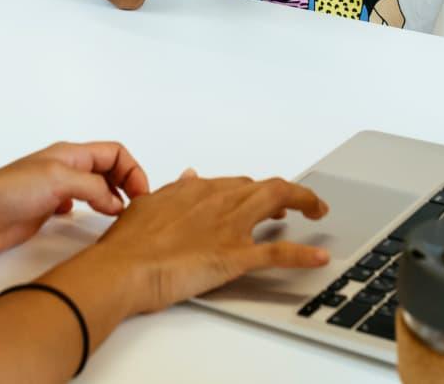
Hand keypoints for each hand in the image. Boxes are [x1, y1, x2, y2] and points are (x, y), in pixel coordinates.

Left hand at [0, 141, 149, 257]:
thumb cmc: (6, 193)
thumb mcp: (57, 181)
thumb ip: (92, 187)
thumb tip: (118, 201)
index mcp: (70, 155)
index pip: (114, 153)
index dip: (133, 171)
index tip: (141, 197)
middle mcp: (65, 169)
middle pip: (108, 168)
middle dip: (127, 182)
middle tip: (138, 208)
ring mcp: (54, 190)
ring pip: (94, 187)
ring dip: (111, 196)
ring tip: (122, 216)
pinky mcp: (44, 211)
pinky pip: (78, 205)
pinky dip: (91, 210)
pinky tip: (90, 221)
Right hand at [89, 169, 329, 313]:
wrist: (124, 266)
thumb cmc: (129, 243)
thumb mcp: (148, 205)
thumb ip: (173, 192)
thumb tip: (187, 177)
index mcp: (196, 190)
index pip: (236, 184)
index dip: (254, 191)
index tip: (264, 198)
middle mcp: (217, 200)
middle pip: (263, 187)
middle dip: (288, 192)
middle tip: (302, 203)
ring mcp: (229, 226)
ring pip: (278, 201)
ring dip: (304, 202)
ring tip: (318, 211)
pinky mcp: (235, 255)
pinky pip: (279, 252)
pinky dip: (304, 254)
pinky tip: (320, 257)